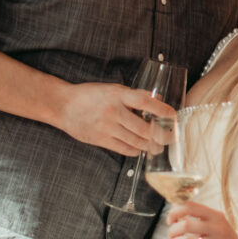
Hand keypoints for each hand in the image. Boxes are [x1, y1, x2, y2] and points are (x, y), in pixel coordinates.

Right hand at [56, 82, 175, 155]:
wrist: (63, 106)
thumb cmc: (90, 95)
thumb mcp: (113, 88)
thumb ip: (135, 95)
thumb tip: (157, 99)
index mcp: (118, 95)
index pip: (145, 102)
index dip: (162, 110)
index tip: (173, 115)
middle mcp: (114, 111)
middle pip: (144, 128)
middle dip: (161, 136)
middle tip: (170, 138)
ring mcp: (107, 127)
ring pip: (136, 141)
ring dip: (150, 146)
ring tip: (158, 146)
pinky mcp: (101, 139)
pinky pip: (124, 148)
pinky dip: (136, 150)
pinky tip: (141, 148)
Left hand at [165, 202, 237, 238]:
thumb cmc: (221, 236)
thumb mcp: (214, 221)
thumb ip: (197, 213)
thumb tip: (175, 205)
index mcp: (215, 215)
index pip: (190, 207)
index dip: (175, 212)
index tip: (170, 220)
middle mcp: (217, 228)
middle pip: (186, 225)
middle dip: (173, 230)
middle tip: (171, 235)